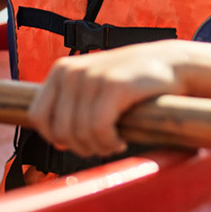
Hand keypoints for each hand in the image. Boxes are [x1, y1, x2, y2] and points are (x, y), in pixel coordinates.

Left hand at [27, 41, 187, 158]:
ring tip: (113, 144)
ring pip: (80, 133)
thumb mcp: (93, 84)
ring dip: (98, 148)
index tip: (79, 142)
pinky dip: (109, 143)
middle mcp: (72, 71)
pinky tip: (121, 141)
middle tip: (102, 146)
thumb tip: (57, 142)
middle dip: (81, 147)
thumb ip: (71, 105)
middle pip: (60, 131)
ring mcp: (92, 77)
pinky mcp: (114, 86)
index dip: (56, 138)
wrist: (171, 64)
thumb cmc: (131, 81)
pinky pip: (99, 129)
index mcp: (61, 70)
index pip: (38, 117)